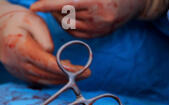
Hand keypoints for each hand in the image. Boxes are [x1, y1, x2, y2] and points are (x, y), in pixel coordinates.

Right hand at [0, 1, 89, 84]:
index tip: (82, 70)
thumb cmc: (18, 20)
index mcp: (20, 48)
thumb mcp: (32, 20)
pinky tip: (66, 74)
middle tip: (88, 73)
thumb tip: (52, 52)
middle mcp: (18, 63)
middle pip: (48, 75)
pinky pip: (41, 81)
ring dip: (64, 80)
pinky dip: (55, 79)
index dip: (66, 69)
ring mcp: (18, 71)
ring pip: (46, 81)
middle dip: (70, 76)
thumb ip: (43, 36)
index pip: (47, 63)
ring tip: (81, 74)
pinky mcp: (21, 75)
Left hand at [31, 0, 156, 37]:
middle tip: (50, 3)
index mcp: (95, 2)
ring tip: (61, 9)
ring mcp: (99, 28)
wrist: (133, 3)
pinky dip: (68, 26)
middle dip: (53, 9)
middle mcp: (97, 17)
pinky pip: (77, 33)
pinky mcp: (100, 34)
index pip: (66, 4)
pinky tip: (69, 18)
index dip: (47, 5)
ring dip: (60, 17)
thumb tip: (57, 0)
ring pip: (69, 25)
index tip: (34, 7)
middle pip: (65, 15)